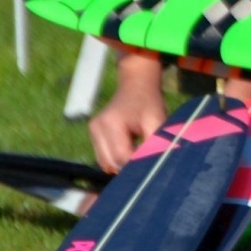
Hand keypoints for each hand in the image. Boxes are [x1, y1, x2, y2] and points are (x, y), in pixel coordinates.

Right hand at [88, 52, 166, 173]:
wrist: (136, 86)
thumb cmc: (149, 102)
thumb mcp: (157, 120)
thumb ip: (155, 143)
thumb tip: (154, 164)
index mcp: (110, 123)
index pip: (121, 156)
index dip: (137, 163)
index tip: (152, 161)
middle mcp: (97, 128)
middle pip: (111, 162)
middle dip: (130, 165)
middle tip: (146, 158)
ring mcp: (93, 131)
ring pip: (106, 163)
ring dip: (122, 163)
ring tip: (138, 150)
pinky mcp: (93, 135)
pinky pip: (104, 157)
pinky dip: (116, 159)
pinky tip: (130, 149)